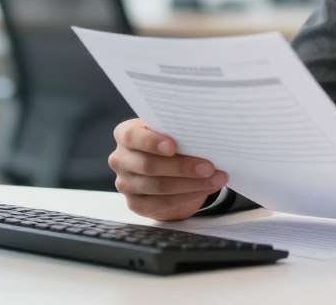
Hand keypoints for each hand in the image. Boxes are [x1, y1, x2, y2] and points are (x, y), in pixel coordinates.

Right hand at [109, 118, 228, 220]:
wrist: (168, 171)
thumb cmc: (172, 144)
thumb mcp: (172, 132)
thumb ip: (179, 131)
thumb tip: (205, 136)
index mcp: (125, 134)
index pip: (132, 136)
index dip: (152, 142)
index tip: (173, 146)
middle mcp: (120, 159)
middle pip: (149, 165)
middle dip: (182, 167)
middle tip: (209, 167)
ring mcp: (125, 183)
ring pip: (159, 186)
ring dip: (191, 184)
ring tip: (216, 178)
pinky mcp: (135, 204)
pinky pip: (162, 203)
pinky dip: (187, 196)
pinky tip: (204, 189)